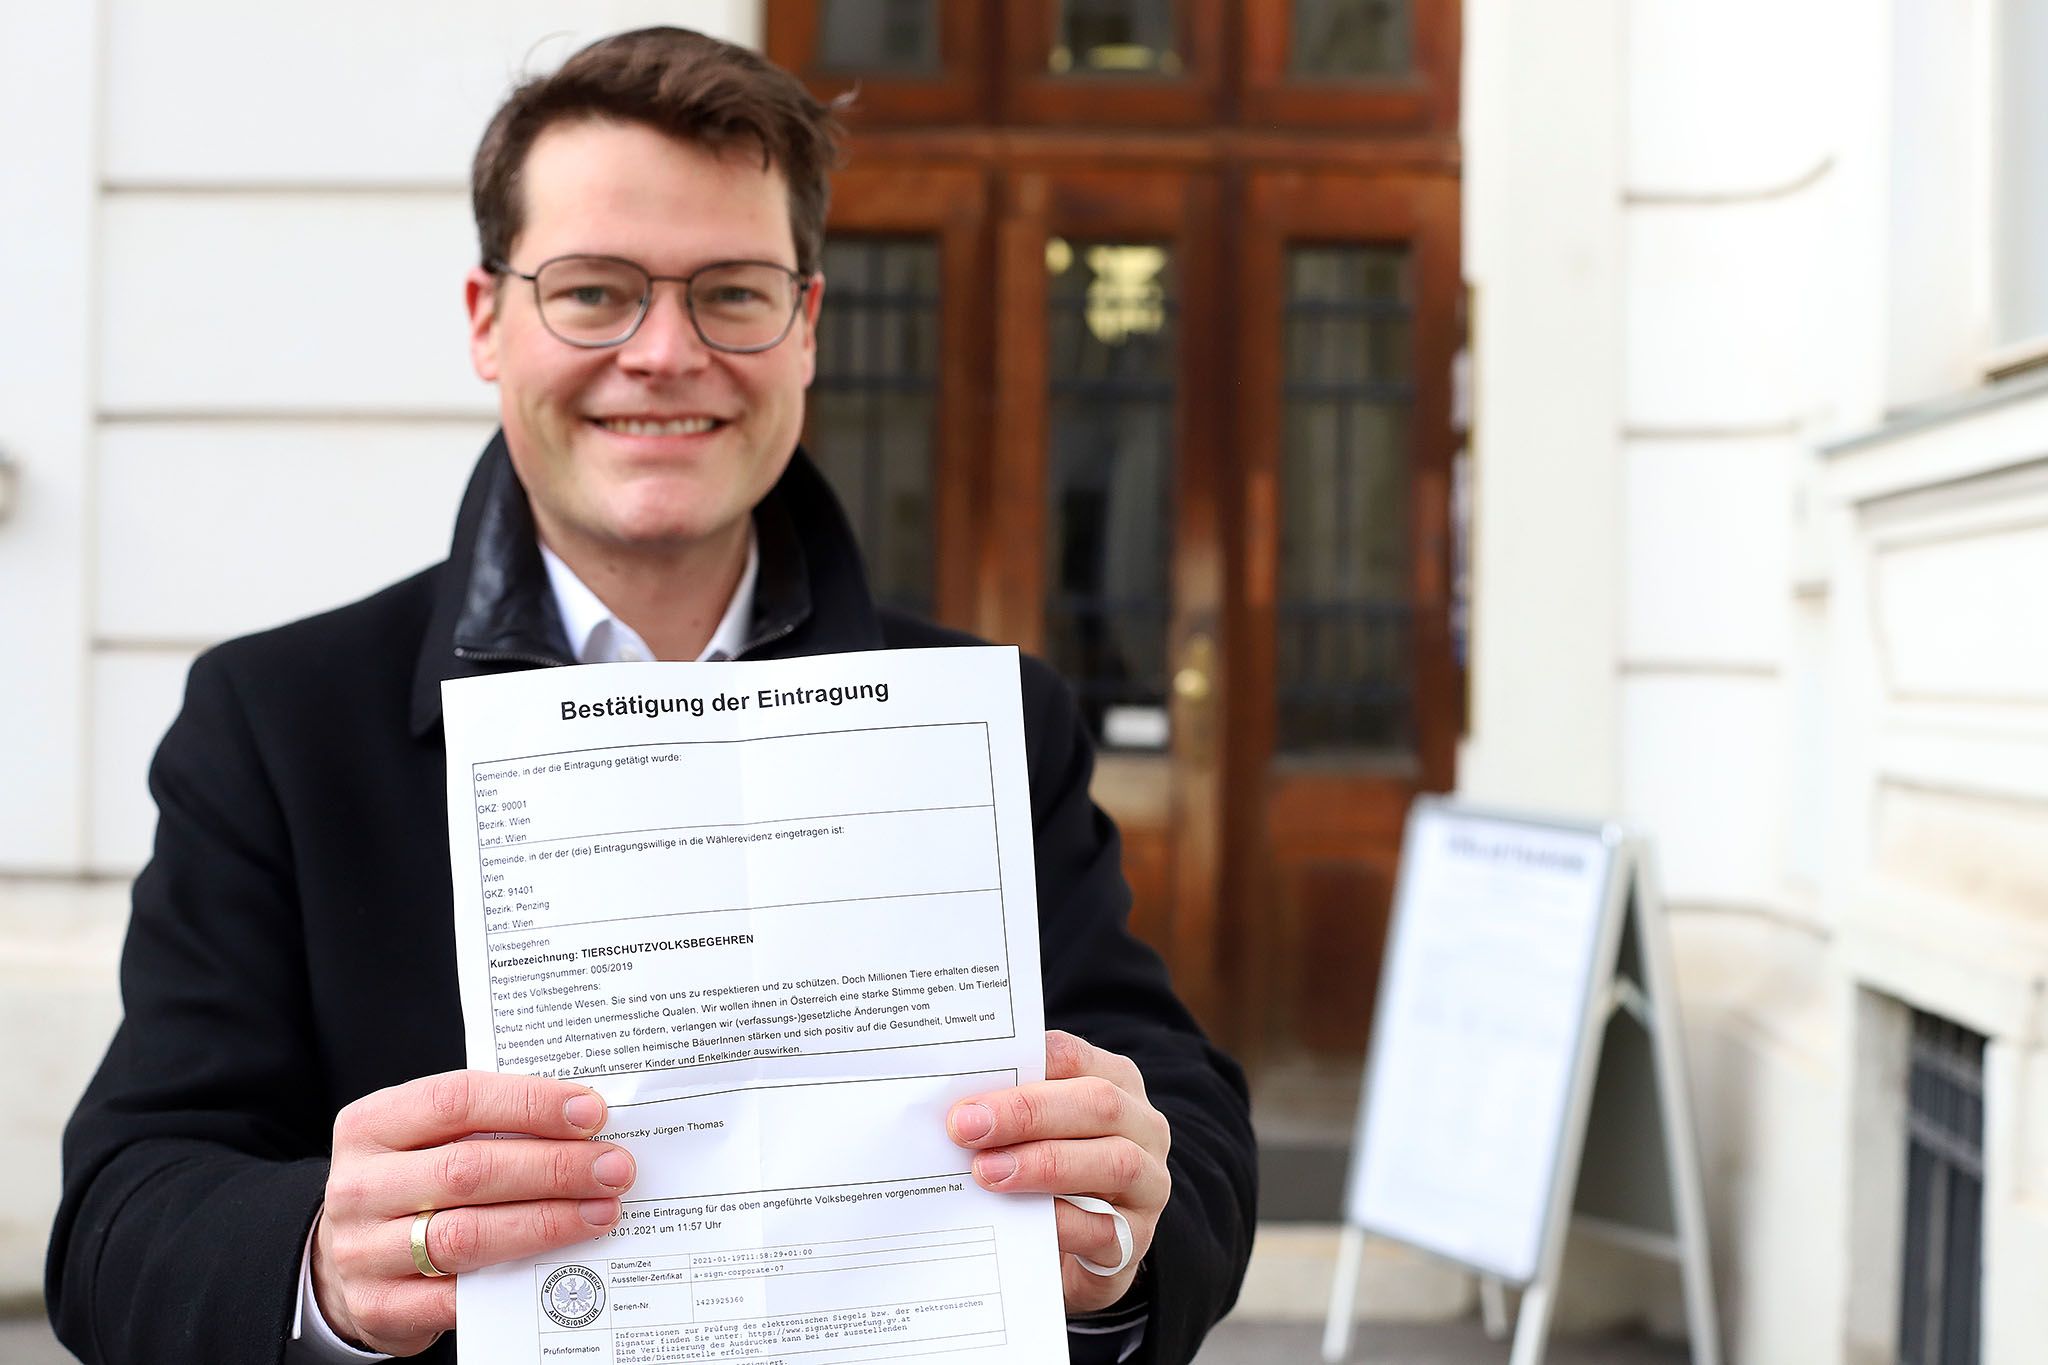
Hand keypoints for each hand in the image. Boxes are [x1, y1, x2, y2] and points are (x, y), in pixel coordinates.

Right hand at [312, 1070, 634, 1355]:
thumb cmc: (413, 1182)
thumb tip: (584, 1124)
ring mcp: (362, 1250)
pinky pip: (458, 1297)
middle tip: (612, 1167)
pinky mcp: (380, 1306)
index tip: (591, 1112)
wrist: (346, 1258)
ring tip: (601, 1211)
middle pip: (469, 1170)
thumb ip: (491, 1127)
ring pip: (467, 1234)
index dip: (530, 1103)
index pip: (457, 1100)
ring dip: (546, 1222)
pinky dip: (514, 1280)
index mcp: (372, 1125)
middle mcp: (359, 1186)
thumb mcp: (429, 1139)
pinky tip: (561, 1263)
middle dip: (553, 1167)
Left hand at [946, 1030, 1170, 1311]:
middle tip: (966, 1127)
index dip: (1022, 1066)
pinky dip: (1063, 1221)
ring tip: (987, 1172)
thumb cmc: (1047, 1172)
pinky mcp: (1137, 1237)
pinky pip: (1107, 1227)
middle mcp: (1143, 1126)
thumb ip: (1008, 1112)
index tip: (967, 1088)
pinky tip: (1022, 1220)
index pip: (1073, 1056)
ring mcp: (1149, 1182)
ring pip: (1115, 1161)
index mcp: (1115, 1082)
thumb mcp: (1035, 1132)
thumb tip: (954, 1104)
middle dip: (1028, 1111)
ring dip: (1045, 1164)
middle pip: (1098, 1102)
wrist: (1074, 1249)